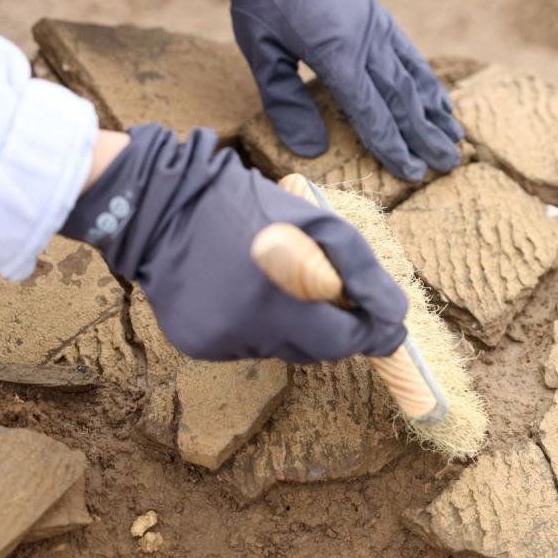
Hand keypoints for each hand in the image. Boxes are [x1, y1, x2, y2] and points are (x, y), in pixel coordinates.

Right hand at [60, 123, 407, 361]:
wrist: (162, 206)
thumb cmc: (250, 207)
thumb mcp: (318, 223)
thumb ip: (361, 271)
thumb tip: (395, 315)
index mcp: (282, 298)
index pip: (345, 342)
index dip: (372, 335)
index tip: (388, 326)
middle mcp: (249, 331)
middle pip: (316, 351)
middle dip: (333, 328)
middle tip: (333, 294)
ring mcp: (220, 341)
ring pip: (282, 349)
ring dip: (293, 325)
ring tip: (277, 282)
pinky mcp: (197, 343)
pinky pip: (247, 345)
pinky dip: (255, 325)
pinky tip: (241, 291)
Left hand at [214, 0, 463, 181]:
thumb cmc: (262, 2)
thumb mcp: (260, 53)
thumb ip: (285, 103)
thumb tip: (310, 150)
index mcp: (335, 55)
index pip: (371, 112)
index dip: (392, 146)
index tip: (411, 173)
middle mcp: (366, 44)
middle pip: (401, 101)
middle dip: (425, 138)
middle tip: (446, 166)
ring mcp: (378, 30)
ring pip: (414, 79)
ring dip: (435, 113)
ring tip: (455, 141)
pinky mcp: (382, 19)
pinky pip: (411, 56)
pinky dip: (429, 82)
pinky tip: (442, 103)